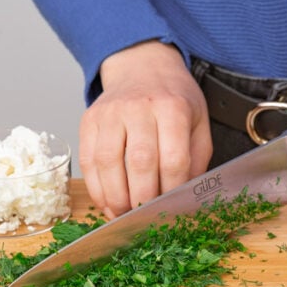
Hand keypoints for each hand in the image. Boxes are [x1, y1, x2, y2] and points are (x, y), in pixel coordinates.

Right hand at [79, 41, 212, 217]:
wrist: (142, 67)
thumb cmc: (173, 99)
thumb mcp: (198, 121)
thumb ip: (196, 158)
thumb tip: (185, 195)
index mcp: (172, 108)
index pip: (173, 158)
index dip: (172, 189)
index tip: (172, 207)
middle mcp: (139, 107)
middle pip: (139, 162)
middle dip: (142, 198)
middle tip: (146, 219)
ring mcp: (110, 113)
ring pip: (108, 163)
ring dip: (115, 197)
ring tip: (124, 216)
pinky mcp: (89, 120)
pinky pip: (88, 160)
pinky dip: (96, 187)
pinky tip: (107, 202)